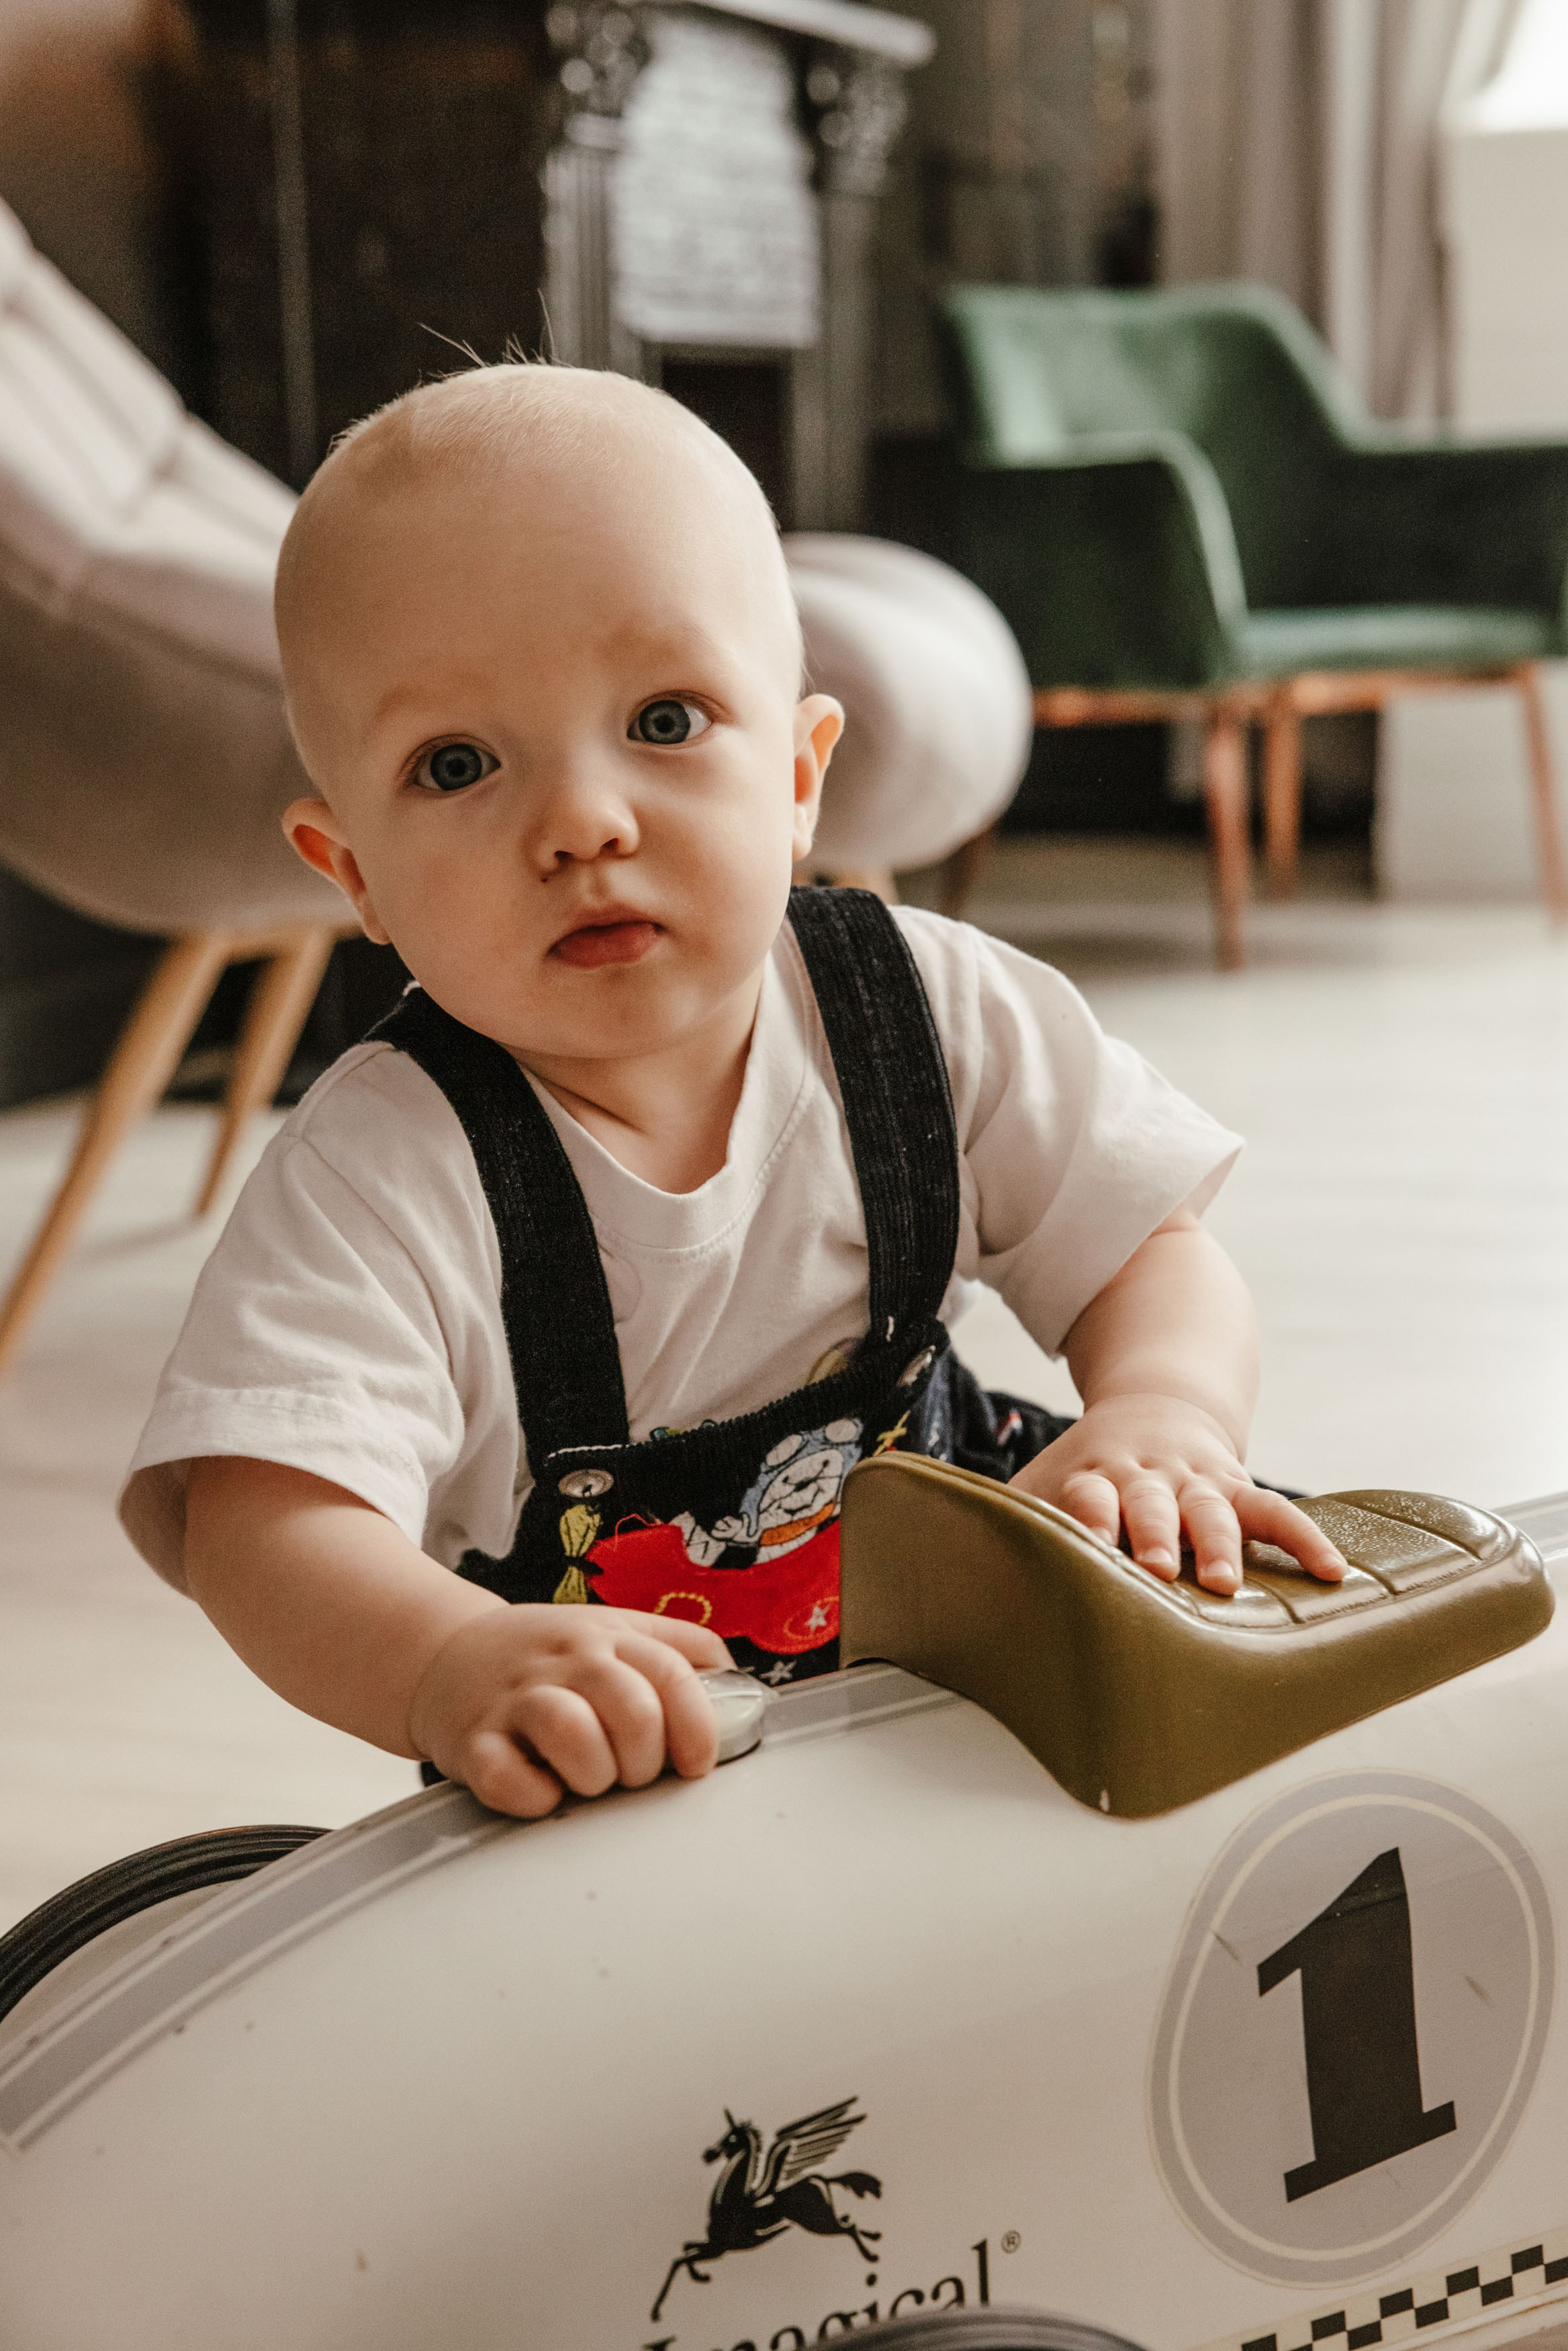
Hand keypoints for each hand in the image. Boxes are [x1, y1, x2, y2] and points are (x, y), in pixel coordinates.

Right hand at [409, 1604, 731, 1817]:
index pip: (671, 1673)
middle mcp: (564, 1664)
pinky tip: (541, 1790)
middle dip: (645, 1760)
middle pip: (632, 1710)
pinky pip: (507, 1779)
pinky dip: (534, 1797)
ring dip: (594, 1775)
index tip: (698, 1763)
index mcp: (606, 1638)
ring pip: (573, 1735)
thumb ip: (679, 1647)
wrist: (444, 1653)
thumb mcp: (614, 1630)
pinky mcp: (472, 1742)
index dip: (698, 1725)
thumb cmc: (546, 1656)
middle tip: (631, 1772)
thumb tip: (739, 1682)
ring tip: (589, 1779)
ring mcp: (515, 1701)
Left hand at [1010, 1392, 1344, 1596]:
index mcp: (1092, 1478)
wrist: (1155, 1407)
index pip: (1086, 1496)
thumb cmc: (1089, 1473)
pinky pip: (1276, 1510)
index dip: (1087, 1520)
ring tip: (1228, 1583)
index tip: (1085, 1550)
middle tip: (1157, 1570)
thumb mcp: (1042, 1486)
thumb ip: (1003, 1524)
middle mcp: (1145, 1477)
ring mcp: (1196, 1481)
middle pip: (1150, 1503)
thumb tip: (941, 1567)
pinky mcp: (1238, 1486)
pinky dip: (1305, 1538)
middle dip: (1154, 1535)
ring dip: (1218, 1542)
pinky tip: (1333, 1571)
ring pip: (1212, 1508)